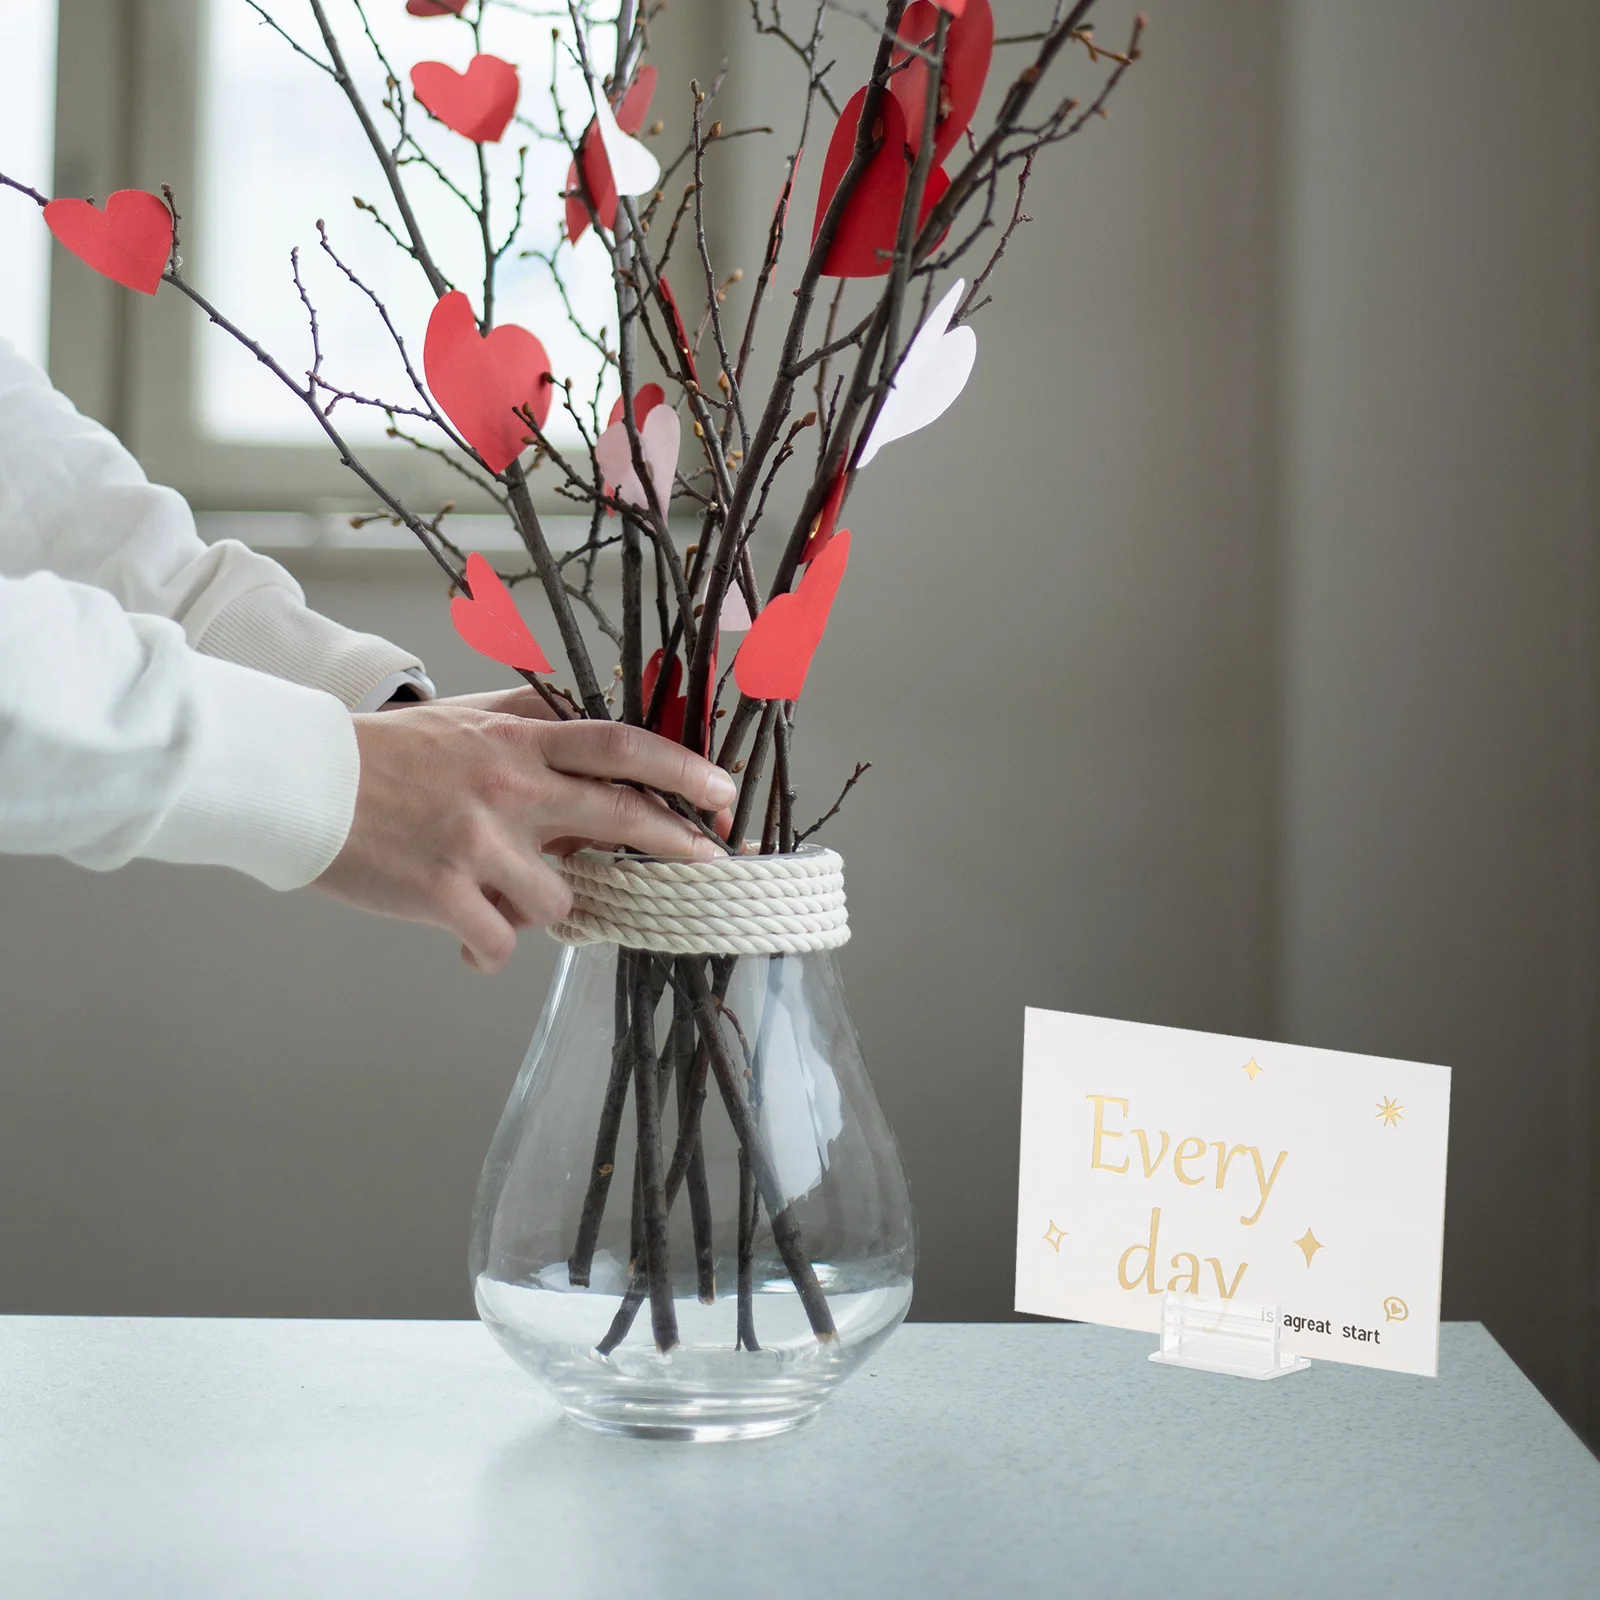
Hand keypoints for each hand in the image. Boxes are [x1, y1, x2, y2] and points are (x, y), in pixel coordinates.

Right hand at [314, 704, 735, 973]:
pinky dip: (489, 949)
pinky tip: (466, 940)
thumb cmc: (383, 754)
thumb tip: (586, 712)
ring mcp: (478, 841)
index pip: (618, 745)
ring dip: (544, 909)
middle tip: (711, 860)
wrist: (300, 783)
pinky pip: (500, 943)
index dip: (680, 768)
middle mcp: (508, 786)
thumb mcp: (462, 717)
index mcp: (515, 740)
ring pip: (559, 899)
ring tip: (503, 900)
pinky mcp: (442, 892)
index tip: (721, 791)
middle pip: (617, 815)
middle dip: (677, 842)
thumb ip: (526, 715)